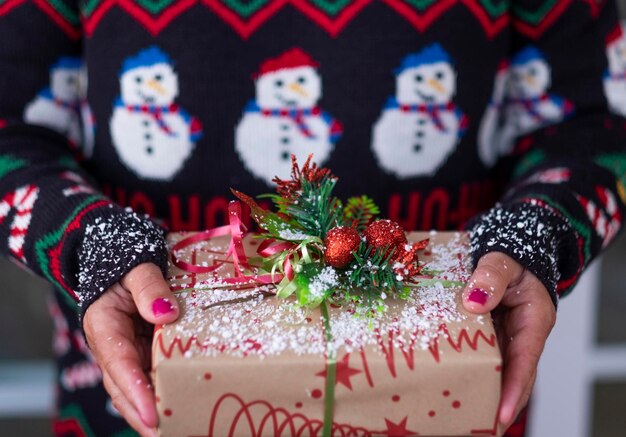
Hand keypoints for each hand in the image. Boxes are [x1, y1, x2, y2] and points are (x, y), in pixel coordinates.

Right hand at [83, 263, 179, 436]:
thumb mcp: (136, 267)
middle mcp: (113, 347)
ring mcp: (129, 353)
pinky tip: (184, 407)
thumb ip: (149, 286)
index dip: (135, 391)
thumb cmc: (128, 263)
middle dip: (143, 415)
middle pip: (125, 388)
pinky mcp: (144, 353)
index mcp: (105, 327)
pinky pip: (153, 377)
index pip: (119, 364)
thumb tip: (166, 313)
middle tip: (166, 434)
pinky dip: (165, 393)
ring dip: (155, 410)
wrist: (123, 261)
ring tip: (180, 427)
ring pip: (138, 388)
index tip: (151, 414)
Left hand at [462, 252, 555, 429]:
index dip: (514, 388)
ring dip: (482, 389)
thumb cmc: (511, 254)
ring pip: (495, 368)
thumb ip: (490, 277)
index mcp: (534, 319)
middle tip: (478, 424)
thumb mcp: (502, 260)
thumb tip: (472, 302)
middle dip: (498, 402)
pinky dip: (468, 368)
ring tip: (464, 414)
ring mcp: (504, 336)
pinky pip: (479, 354)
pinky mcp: (488, 333)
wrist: (507, 248)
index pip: (526, 360)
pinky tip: (450, 382)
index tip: (501, 414)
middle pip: (512, 375)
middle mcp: (521, 334)